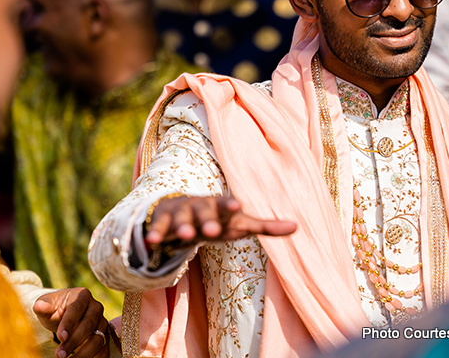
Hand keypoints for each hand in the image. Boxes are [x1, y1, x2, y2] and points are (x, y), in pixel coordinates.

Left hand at [33, 288, 109, 357]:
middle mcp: (96, 307)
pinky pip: (103, 349)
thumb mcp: (47, 305)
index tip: (60, 337)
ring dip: (83, 354)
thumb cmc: (55, 308)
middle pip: (88, 325)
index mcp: (82, 296)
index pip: (76, 309)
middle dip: (74, 342)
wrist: (64, 314)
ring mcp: (102, 322)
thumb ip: (43, 306)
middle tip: (59, 355)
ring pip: (97, 339)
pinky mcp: (104, 335)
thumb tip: (40, 306)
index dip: (69, 323)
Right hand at [145, 196, 296, 247]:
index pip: (227, 205)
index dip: (231, 205)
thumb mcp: (240, 225)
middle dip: (207, 220)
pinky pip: (158, 229)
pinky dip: (155, 234)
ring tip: (185, 236)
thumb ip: (266, 227)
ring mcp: (180, 213)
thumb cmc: (218, 220)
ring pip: (181, 219)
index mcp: (220, 207)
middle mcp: (200, 206)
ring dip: (182, 227)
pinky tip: (151, 243)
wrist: (181, 212)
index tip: (238, 206)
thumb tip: (297, 227)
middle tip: (210, 230)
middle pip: (204, 211)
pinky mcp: (162, 222)